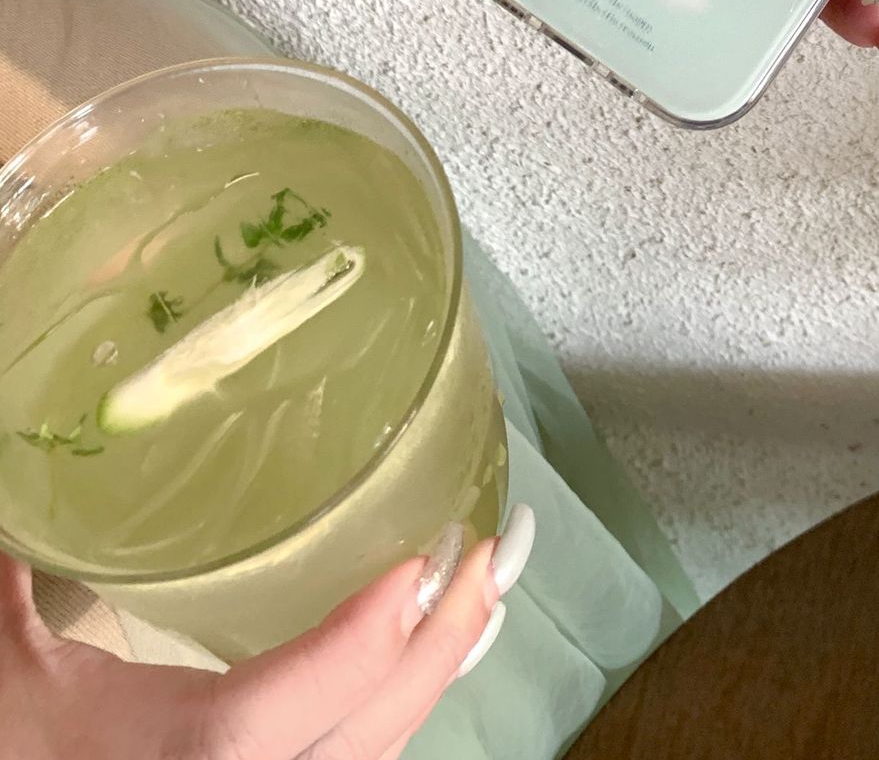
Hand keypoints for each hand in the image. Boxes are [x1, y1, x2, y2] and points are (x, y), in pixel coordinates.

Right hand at [1, 538, 498, 759]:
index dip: (362, 639)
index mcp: (189, 751)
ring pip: (384, 746)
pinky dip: (408, 700)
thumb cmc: (24, 752)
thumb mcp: (14, 672)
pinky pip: (366, 756)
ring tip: (488, 588)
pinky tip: (432, 649)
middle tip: (495, 553)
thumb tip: (19, 482)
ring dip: (440, 668)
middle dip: (445, 641)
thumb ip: (17, 577)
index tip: (420, 562)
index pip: (287, 702)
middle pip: (373, 728)